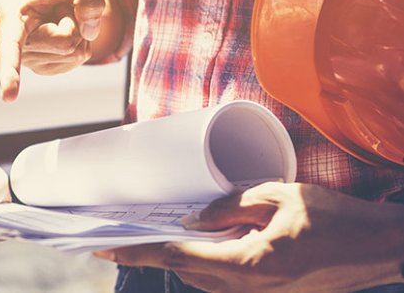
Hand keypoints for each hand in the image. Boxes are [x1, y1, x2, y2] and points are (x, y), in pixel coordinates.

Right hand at [0, 0, 114, 101]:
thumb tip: (89, 32)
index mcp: (11, 14)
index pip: (10, 46)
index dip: (9, 71)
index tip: (8, 97)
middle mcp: (14, 41)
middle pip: (64, 44)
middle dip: (75, 23)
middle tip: (62, 8)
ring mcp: (28, 59)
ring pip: (73, 53)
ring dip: (78, 32)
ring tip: (61, 18)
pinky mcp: (44, 68)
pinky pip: (76, 60)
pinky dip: (80, 42)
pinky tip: (64, 31)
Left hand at [94, 182, 403, 291]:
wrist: (381, 250)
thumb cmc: (337, 220)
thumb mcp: (279, 197)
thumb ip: (230, 206)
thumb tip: (192, 219)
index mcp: (249, 264)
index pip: (177, 258)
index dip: (137, 251)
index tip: (104, 247)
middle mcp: (250, 289)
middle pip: (185, 272)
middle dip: (156, 252)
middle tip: (126, 231)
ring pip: (203, 280)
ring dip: (183, 258)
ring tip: (161, 232)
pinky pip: (225, 283)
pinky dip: (207, 263)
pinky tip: (206, 241)